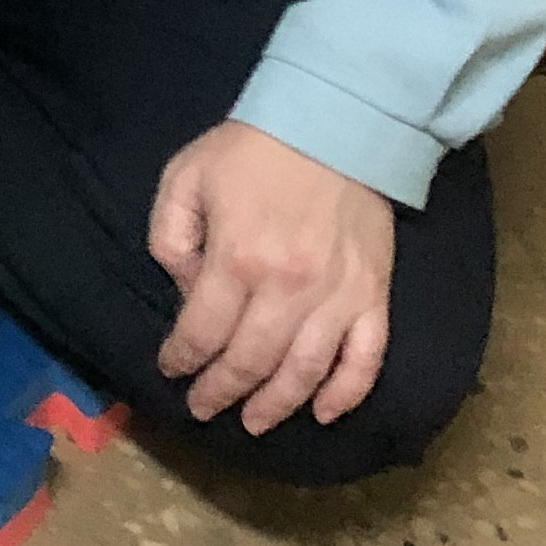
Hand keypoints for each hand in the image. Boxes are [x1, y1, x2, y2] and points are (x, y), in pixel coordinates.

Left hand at [148, 119, 395, 435]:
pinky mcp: (374, 295)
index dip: (182, 359)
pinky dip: (345, 394)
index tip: (172, 372)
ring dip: (276, 406)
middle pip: (250, 362)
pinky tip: (322, 413)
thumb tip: (184, 291)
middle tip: (205, 409)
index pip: (201, 332)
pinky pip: (365, 359)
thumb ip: (171, 238)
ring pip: (304, 372)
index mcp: (236, 259)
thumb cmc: (251, 150)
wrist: (334, 122)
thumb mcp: (185, 177)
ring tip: (253, 422)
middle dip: (221, 392)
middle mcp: (288, 289)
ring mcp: (337, 297)